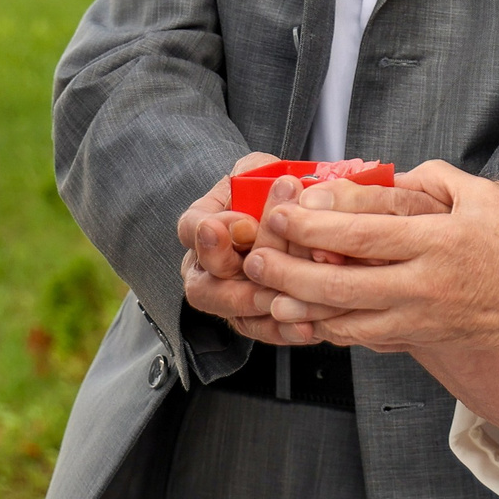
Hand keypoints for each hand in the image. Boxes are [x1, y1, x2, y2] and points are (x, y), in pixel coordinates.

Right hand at [177, 153, 328, 343]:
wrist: (295, 210)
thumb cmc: (273, 186)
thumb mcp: (261, 168)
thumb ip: (254, 177)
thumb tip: (256, 199)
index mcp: (203, 224)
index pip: (193, 231)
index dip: (213, 233)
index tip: (243, 224)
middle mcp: (206, 265)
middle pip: (203, 286)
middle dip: (234, 280)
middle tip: (266, 272)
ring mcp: (226, 294)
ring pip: (231, 312)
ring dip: (261, 307)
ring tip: (289, 300)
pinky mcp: (252, 316)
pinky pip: (260, 330)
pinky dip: (282, 330)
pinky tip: (305, 327)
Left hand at [245, 161, 498, 356]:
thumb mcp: (482, 196)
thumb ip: (430, 180)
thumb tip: (381, 178)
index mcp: (439, 239)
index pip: (364, 231)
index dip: (316, 222)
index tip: (283, 211)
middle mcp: (425, 282)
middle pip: (341, 280)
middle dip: (289, 268)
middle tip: (255, 256)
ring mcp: (421, 316)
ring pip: (344, 318)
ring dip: (299, 307)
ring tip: (267, 292)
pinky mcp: (421, 338)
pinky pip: (363, 338)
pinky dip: (329, 329)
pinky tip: (306, 317)